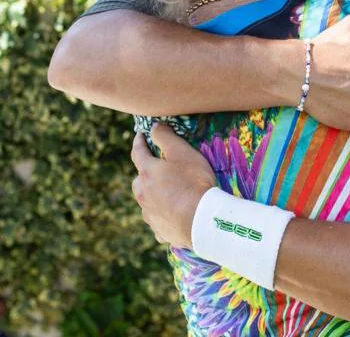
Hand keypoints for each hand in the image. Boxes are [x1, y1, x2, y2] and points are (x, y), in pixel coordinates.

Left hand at [131, 124, 214, 247]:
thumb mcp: (182, 151)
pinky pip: (158, 220)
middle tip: (160, 168)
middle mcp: (143, 194)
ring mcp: (150, 214)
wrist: (201, 220)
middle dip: (147, 172)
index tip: (140, 135)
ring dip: (154, 195)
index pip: (138, 152)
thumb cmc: (193, 181)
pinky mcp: (160, 231)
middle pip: (140, 180)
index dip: (139, 141)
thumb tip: (154, 127)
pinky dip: (164, 214)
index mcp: (147, 173)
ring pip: (148, 201)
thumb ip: (165, 137)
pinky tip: (175, 214)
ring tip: (170, 193)